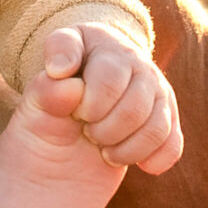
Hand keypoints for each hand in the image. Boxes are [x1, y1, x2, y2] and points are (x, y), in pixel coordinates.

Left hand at [43, 23, 182, 173]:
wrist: (63, 136)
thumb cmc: (50, 112)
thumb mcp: (36, 100)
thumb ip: (45, 87)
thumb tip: (61, 73)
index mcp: (103, 45)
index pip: (110, 78)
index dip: (89, 106)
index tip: (74, 112)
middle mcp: (135, 63)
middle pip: (135, 107)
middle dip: (104, 131)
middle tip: (87, 131)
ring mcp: (155, 93)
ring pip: (157, 128)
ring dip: (125, 150)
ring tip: (103, 148)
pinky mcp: (164, 123)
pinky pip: (172, 145)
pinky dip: (151, 161)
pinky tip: (129, 161)